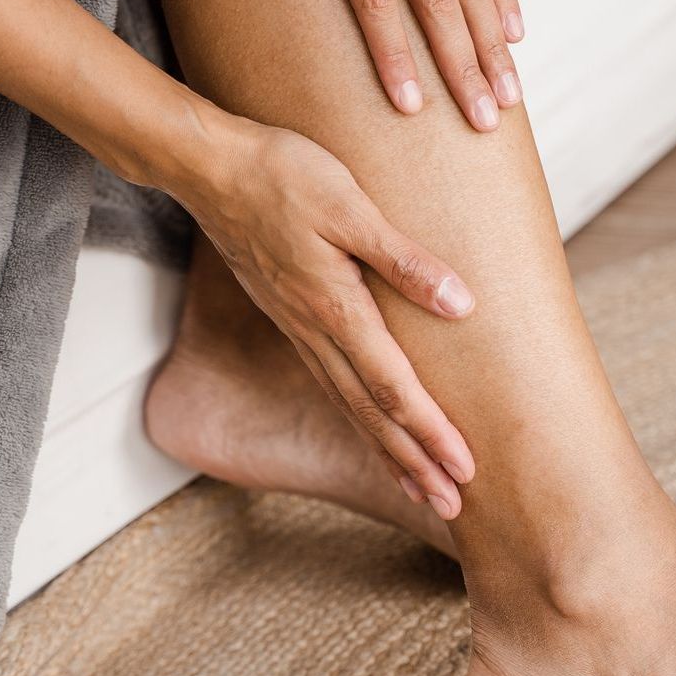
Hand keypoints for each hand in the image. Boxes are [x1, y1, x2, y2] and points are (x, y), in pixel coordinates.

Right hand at [178, 109, 475, 518]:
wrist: (211, 169)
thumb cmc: (284, 176)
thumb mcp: (350, 206)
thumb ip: (403, 260)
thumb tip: (461, 305)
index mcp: (336, 308)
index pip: (392, 387)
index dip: (430, 432)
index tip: (465, 471)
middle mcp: (315, 330)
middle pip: (370, 412)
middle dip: (412, 461)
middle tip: (451, 505)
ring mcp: (298, 327)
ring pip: (348, 404)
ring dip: (386, 448)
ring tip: (419, 485)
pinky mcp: (290, 316)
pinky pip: (329, 382)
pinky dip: (357, 415)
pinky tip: (369, 424)